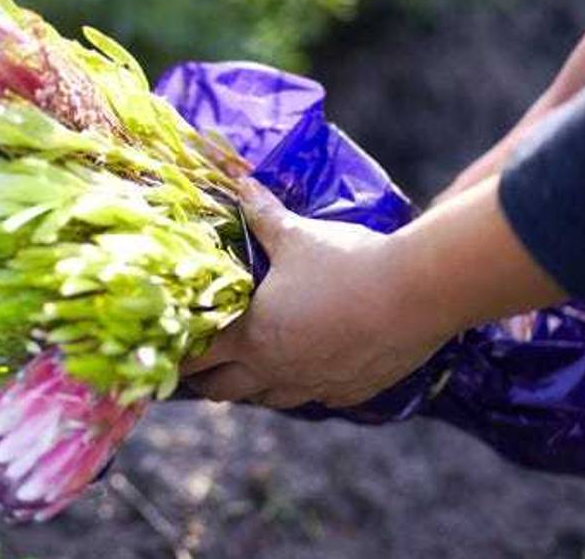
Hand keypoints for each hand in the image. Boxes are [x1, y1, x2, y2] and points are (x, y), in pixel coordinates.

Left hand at [181, 179, 454, 408]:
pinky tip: (308, 368)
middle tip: (200, 365)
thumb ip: (263, 215)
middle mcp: (276, 371)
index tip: (168, 350)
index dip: (178, 355)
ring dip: (253, 386)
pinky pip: (314, 397)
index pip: (197, 357)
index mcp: (252, 336)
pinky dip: (302, 386)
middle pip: (223, 390)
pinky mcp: (349, 392)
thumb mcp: (297, 235)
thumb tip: (240, 183)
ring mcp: (313, 386)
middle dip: (207, 378)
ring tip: (249, 368)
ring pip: (268, 400)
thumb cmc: (346, 263)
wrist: (415, 295)